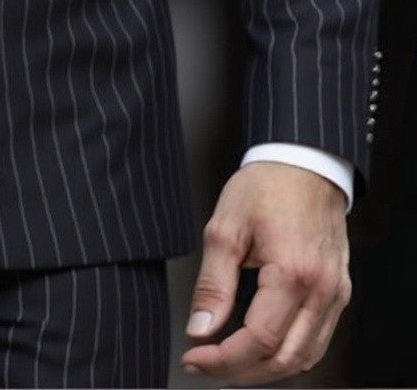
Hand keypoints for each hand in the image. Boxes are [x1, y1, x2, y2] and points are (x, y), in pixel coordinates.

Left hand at [182, 162, 349, 384]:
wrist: (304, 163)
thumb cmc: (267, 186)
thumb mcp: (225, 228)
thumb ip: (212, 283)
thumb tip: (200, 327)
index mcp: (293, 273)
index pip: (259, 340)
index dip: (223, 358)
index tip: (195, 357)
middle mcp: (322, 291)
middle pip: (285, 359)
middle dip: (241, 371)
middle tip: (207, 365)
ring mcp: (335, 294)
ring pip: (305, 357)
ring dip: (266, 369)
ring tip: (229, 362)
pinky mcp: (338, 292)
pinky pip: (317, 340)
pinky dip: (289, 354)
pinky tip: (262, 348)